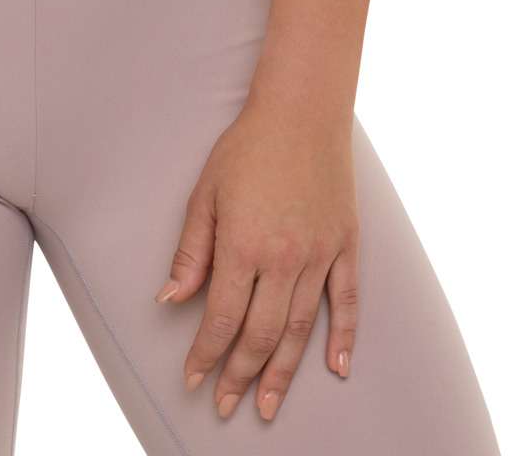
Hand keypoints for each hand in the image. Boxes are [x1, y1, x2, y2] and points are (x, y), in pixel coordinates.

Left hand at [155, 96, 359, 421]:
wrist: (301, 112)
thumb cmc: (246, 148)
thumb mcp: (205, 193)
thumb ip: (191, 252)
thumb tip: (170, 300)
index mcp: (243, 245)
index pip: (221, 318)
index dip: (206, 355)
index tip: (194, 380)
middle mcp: (283, 258)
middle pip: (260, 334)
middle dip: (239, 375)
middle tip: (226, 405)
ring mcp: (319, 254)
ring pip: (300, 329)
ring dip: (282, 372)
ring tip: (266, 404)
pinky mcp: (345, 245)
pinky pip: (347, 301)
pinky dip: (343, 337)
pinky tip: (336, 368)